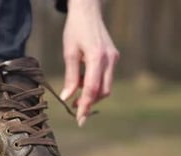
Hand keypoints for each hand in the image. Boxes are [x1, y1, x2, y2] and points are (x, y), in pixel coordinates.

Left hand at [60, 0, 118, 126]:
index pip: (92, 89)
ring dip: (92, 94)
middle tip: (76, 110)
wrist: (88, 11)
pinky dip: (96, 84)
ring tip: (77, 92)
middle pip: (103, 91)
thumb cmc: (75, 30)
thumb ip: (70, 77)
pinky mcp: (114, 57)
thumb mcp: (69, 53)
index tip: (79, 119)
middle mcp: (109, 59)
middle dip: (90, 103)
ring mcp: (114, 59)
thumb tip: (67, 98)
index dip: (85, 106)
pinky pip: (106, 77)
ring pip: (106, 86)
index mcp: (96, 58)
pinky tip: (84, 81)